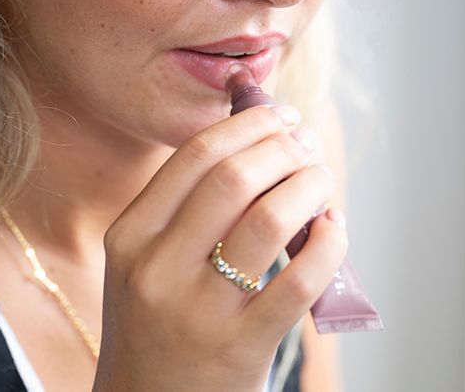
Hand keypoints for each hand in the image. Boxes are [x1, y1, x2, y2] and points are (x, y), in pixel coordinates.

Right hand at [93, 104, 347, 391]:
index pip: (196, 155)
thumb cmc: (157, 324)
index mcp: (130, 236)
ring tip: (321, 184)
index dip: (250, 124)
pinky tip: (333, 231)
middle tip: (306, 148)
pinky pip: (301, 280)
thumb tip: (258, 133)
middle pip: (235, 177)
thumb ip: (186, 205)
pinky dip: (331, 243)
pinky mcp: (242, 347)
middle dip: (285, 149)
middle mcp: (158, 270)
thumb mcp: (145, 261)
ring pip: (271, 219)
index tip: (281, 117)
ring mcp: (200, 312)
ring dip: (311, 188)